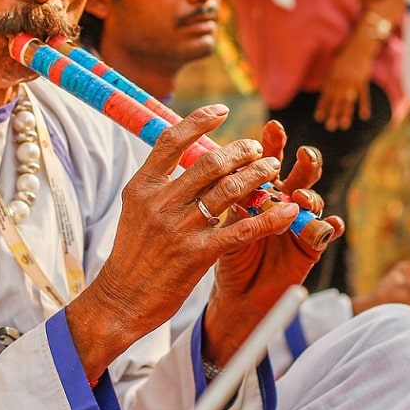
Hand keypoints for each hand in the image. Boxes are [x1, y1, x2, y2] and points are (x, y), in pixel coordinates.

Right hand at [66, 108, 302, 378]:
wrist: (122, 299)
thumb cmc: (134, 254)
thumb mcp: (136, 210)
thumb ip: (161, 184)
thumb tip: (190, 155)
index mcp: (142, 187)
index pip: (172, 141)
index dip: (200, 120)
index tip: (223, 110)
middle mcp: (159, 203)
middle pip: (210, 163)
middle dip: (241, 151)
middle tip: (258, 150)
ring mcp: (178, 229)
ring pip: (229, 190)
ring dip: (258, 176)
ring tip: (273, 169)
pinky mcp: (197, 255)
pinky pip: (242, 230)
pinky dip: (269, 217)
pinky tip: (288, 210)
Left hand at [202, 121, 344, 363]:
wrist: (235, 293)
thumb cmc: (222, 253)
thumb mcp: (219, 223)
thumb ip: (226, 199)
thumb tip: (220, 169)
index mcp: (258, 189)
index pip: (267, 159)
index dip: (272, 143)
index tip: (272, 128)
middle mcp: (282, 200)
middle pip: (299, 173)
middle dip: (305, 161)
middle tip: (303, 153)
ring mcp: (298, 221)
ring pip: (312, 199)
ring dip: (310, 195)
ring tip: (301, 197)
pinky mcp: (311, 246)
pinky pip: (326, 232)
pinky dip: (330, 226)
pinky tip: (330, 224)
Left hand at [314, 36, 376, 131]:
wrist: (358, 48)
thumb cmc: (343, 57)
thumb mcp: (331, 68)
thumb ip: (328, 81)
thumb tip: (323, 92)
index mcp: (331, 79)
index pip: (325, 96)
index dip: (322, 107)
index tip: (318, 118)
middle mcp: (340, 83)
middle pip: (336, 102)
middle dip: (333, 114)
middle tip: (330, 127)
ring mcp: (352, 83)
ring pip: (348, 101)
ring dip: (346, 114)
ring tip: (344, 126)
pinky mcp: (363, 82)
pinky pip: (364, 96)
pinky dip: (364, 106)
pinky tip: (364, 116)